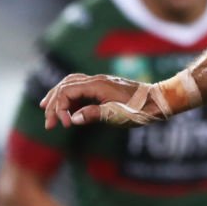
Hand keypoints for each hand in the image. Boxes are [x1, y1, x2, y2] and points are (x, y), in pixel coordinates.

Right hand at [40, 74, 167, 129]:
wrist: (158, 101)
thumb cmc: (139, 109)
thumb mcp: (116, 115)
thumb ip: (93, 115)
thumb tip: (72, 119)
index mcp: (97, 85)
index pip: (67, 91)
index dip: (60, 108)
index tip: (65, 125)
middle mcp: (97, 80)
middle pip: (66, 86)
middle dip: (54, 103)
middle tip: (48, 123)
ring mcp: (101, 83)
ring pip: (72, 84)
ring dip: (59, 96)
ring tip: (47, 108)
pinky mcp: (104, 88)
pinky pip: (82, 88)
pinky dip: (71, 96)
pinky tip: (68, 107)